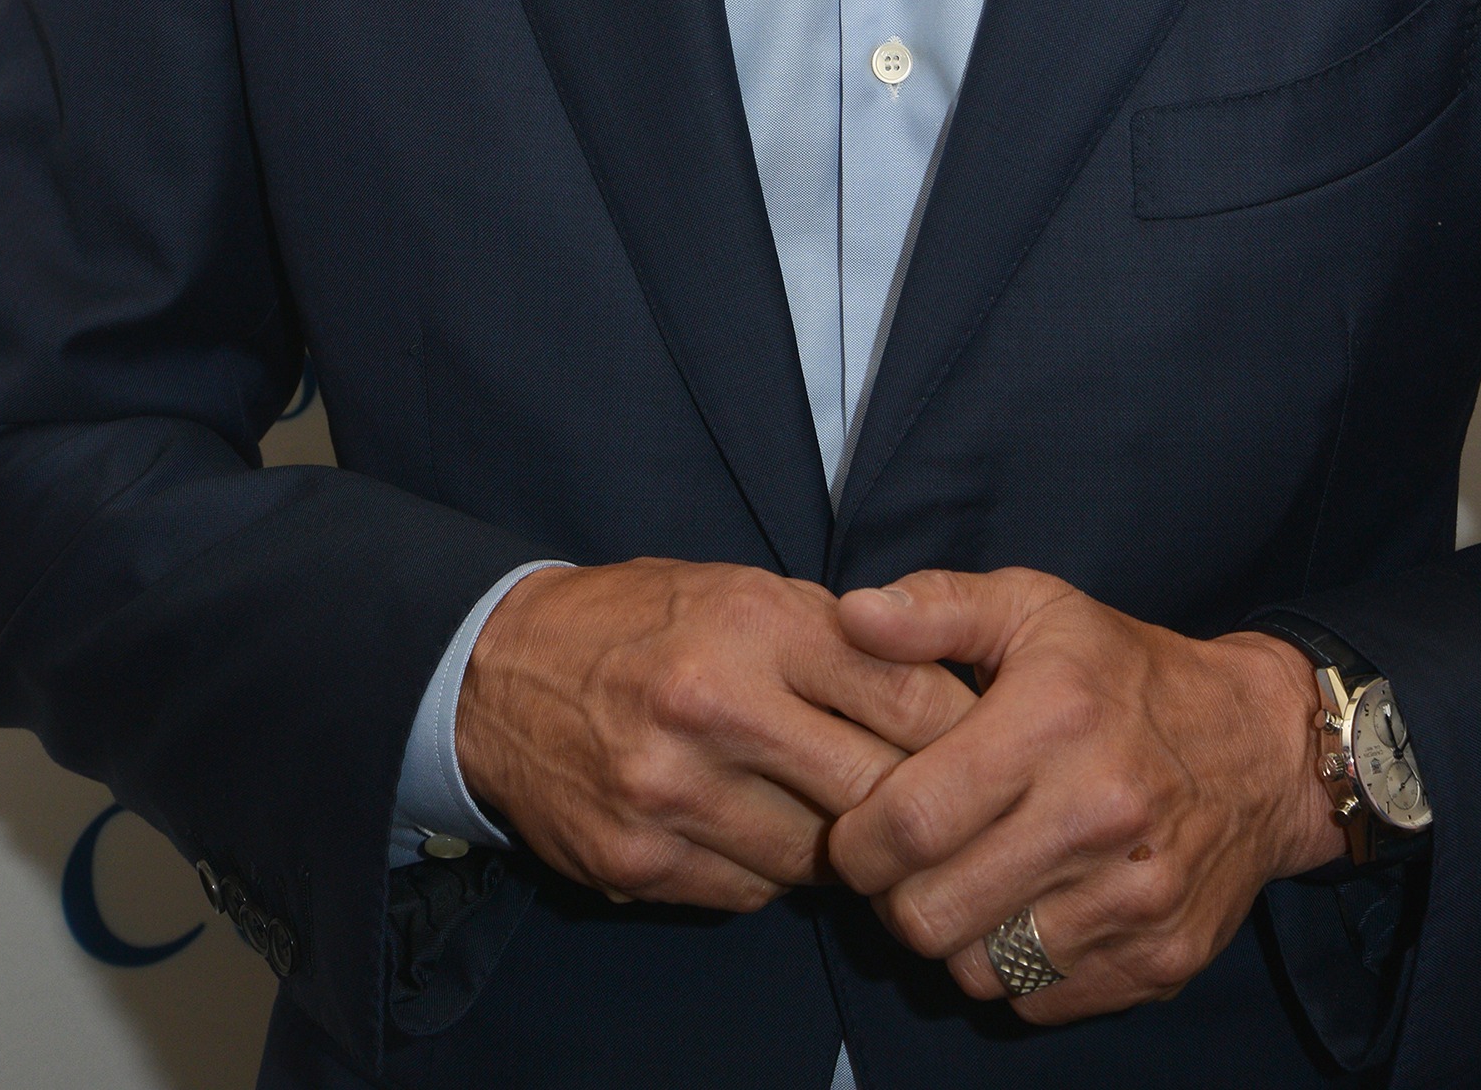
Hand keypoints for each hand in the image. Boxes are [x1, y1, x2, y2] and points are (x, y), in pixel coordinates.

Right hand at [457, 559, 975, 908]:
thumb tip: (941, 693)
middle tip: (943, 807)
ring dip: (842, 847)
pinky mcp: (638, 863)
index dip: (956, 725)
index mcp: (751, 623)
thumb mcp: (739, 589)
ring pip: (817, 857)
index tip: (984, 742)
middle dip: (915, 801)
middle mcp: (713, 707)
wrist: (496, 673)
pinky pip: (751, 892)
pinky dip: (772, 871)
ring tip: (845, 820)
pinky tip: (762, 832)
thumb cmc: (639, 620)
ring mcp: (671, 794)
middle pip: (871, 788)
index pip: (900, 690)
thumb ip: (833, 637)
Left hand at [827, 568, 1340, 1023]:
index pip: (910, 821)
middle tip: (908, 864)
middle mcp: (1099, 815)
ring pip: (978, 969)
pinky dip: (1015, 968)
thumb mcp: (1035, 608)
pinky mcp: (1159, 960)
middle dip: (894, 897)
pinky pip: (1038, 1000)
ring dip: (955, 935)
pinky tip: (1027, 907)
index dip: (858, 840)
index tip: (858, 828)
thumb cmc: (1125, 673)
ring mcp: (1136, 899)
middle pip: (931, 914)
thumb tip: (853, 615)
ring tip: (970, 880)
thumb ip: (937, 608)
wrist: (1262, 747)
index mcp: (1055, 722)